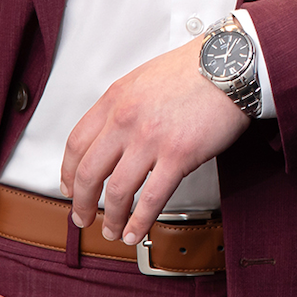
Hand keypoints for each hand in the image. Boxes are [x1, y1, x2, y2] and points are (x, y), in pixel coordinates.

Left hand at [60, 37, 250, 244]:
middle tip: (83, 217)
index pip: (76, 143)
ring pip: (117, 191)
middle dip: (82, 203)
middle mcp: (126, 119)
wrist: (228, 65)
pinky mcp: (178, 155)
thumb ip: (124, 104)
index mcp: (116, 99)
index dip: (68, 172)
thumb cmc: (194, 69)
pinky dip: (139, 222)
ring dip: (111, 219)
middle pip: (89, 172)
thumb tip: (113, 135)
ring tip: (113, 231)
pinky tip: (136, 232)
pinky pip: (151, 199)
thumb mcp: (144, 78)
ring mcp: (151, 139)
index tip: (70, 187)